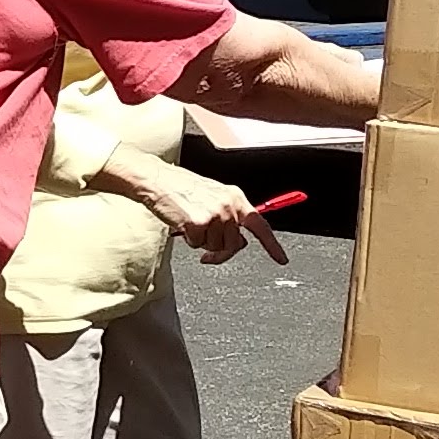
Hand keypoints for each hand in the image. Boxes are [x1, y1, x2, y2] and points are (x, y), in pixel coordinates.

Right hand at [107, 153, 284, 264]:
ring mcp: (215, 215)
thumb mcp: (213, 197)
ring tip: (191, 224)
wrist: (157, 180)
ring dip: (202, 242)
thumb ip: (229, 217)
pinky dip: (189, 240)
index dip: (272, 245)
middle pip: (235, 244)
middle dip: (220, 251)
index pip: (260, 224)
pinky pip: (198, 245)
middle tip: (206, 251)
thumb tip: (240, 242)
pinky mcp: (198, 223)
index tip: (281, 259)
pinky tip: (182, 224)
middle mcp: (229, 205)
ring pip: (216, 247)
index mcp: (235, 197)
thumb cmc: (181, 188)